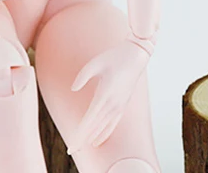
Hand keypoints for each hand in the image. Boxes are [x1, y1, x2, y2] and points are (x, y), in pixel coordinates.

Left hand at [66, 38, 151, 152]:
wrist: (136, 56)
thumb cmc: (114, 57)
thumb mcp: (95, 62)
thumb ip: (82, 76)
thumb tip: (73, 89)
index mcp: (105, 94)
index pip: (89, 120)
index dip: (80, 134)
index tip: (72, 145)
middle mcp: (113, 103)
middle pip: (95, 127)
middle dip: (82, 139)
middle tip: (71, 150)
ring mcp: (119, 105)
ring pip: (104, 127)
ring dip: (91, 138)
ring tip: (80, 147)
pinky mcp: (123, 104)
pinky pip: (112, 123)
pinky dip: (104, 133)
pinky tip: (96, 140)